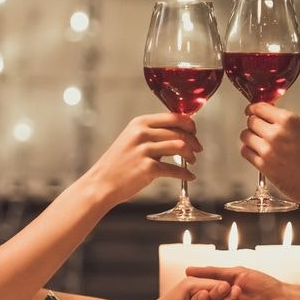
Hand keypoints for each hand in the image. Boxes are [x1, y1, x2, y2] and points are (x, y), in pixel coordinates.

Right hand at [83, 113, 202, 205]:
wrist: (102, 183)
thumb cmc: (119, 163)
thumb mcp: (132, 139)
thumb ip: (153, 134)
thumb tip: (179, 132)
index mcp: (140, 123)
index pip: (174, 117)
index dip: (189, 124)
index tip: (194, 132)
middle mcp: (142, 133)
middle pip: (180, 132)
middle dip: (193, 141)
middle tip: (197, 150)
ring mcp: (144, 151)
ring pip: (180, 147)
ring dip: (191, 155)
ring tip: (192, 161)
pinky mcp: (147, 168)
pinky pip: (175, 169)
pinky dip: (186, 173)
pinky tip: (190, 176)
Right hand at [185, 266, 299, 299]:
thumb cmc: (266, 285)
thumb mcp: (238, 273)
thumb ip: (214, 272)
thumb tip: (189, 269)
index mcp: (222, 296)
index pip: (202, 295)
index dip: (200, 290)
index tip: (200, 284)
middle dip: (211, 297)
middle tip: (222, 289)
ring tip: (237, 294)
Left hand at [239, 103, 299, 215]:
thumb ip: (287, 125)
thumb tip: (271, 120)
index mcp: (289, 120)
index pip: (260, 107)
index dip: (254, 109)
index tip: (253, 111)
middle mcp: (276, 132)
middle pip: (251, 121)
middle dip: (253, 123)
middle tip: (258, 128)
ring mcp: (268, 150)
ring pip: (245, 136)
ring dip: (250, 137)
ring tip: (258, 142)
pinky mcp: (264, 166)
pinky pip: (246, 153)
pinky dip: (249, 151)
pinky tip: (257, 154)